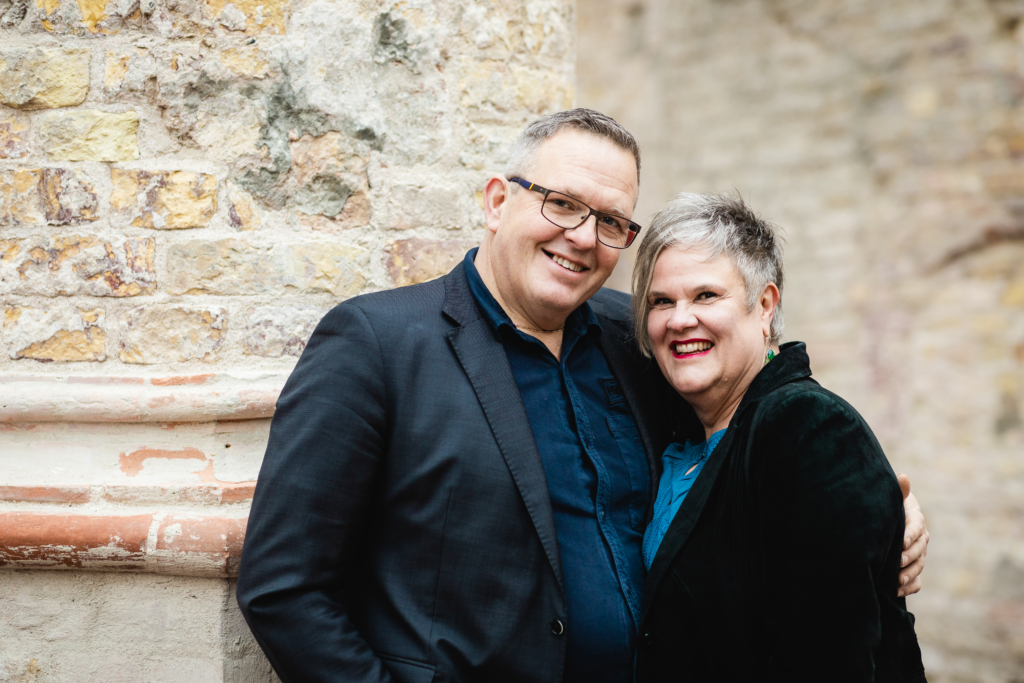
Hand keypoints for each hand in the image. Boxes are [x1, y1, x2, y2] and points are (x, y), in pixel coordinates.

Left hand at [897, 474, 927, 597]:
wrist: (882, 519)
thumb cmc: (886, 505)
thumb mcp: (891, 497)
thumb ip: (898, 491)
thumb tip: (903, 477)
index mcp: (916, 520)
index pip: (917, 528)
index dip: (910, 535)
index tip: (900, 542)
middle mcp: (921, 539)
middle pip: (919, 550)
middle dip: (908, 557)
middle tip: (895, 563)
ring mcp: (918, 555)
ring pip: (919, 566)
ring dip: (908, 575)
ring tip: (896, 581)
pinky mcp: (913, 568)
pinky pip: (917, 582)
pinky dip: (909, 587)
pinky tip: (896, 591)